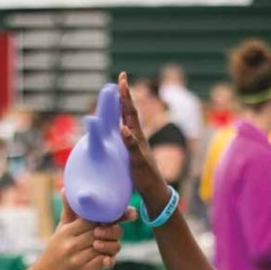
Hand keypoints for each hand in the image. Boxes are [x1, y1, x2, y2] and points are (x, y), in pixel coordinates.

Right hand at [29, 189, 135, 269]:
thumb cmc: (55, 251)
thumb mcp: (60, 231)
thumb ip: (69, 212)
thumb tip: (65, 189)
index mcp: (67, 231)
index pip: (92, 218)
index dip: (109, 216)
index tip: (123, 213)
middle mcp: (71, 244)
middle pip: (101, 232)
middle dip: (114, 232)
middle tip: (116, 232)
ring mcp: (76, 259)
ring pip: (105, 247)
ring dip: (112, 247)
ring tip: (111, 247)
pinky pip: (102, 262)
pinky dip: (108, 260)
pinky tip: (106, 260)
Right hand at [117, 72, 168, 197]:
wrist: (154, 191)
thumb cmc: (146, 177)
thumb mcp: (138, 161)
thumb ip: (131, 145)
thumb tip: (124, 128)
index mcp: (137, 135)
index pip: (130, 110)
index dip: (125, 94)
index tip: (122, 78)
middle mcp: (137, 135)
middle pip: (129, 110)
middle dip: (124, 94)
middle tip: (121, 78)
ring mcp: (135, 142)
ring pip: (126, 119)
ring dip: (121, 106)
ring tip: (118, 94)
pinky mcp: (131, 150)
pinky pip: (123, 131)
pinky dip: (118, 122)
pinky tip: (116, 122)